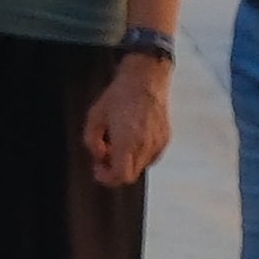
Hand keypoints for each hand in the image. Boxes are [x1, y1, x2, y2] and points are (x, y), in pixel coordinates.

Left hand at [85, 59, 171, 190]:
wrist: (146, 79)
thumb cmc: (118, 96)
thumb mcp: (94, 117)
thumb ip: (92, 142)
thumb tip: (100, 156)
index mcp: (128, 141)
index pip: (121, 176)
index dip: (107, 178)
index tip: (98, 169)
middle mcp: (146, 145)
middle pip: (130, 175)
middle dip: (114, 170)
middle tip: (105, 154)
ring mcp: (159, 143)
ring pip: (141, 166)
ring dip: (127, 161)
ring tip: (118, 140)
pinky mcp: (166, 139)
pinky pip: (150, 156)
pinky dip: (138, 154)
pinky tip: (131, 137)